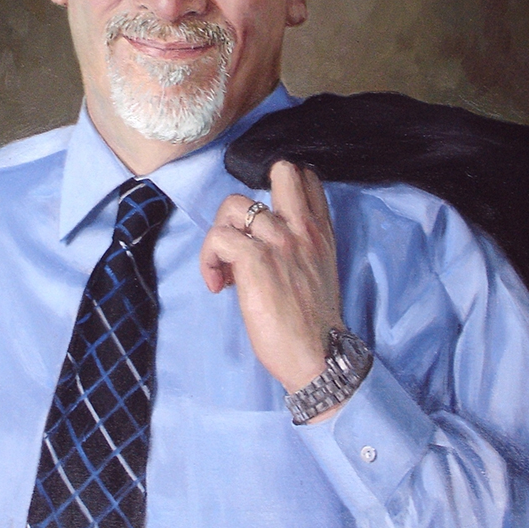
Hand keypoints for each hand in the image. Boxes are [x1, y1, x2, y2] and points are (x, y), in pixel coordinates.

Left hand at [200, 160, 342, 395]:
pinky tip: (217, 285)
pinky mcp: (256, 260)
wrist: (319, 357)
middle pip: (281, 171)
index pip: (306, 179)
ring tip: (224, 268)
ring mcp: (280, 241)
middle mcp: (303, 229)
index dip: (278, 189)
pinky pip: (219, 238)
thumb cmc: (313, 323)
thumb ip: (298, 245)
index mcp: (320, 232)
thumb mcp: (318, 270)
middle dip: (252, 196)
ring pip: (235, 204)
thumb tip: (257, 240)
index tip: (260, 223)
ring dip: (220, 234)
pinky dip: (209, 260)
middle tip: (239, 234)